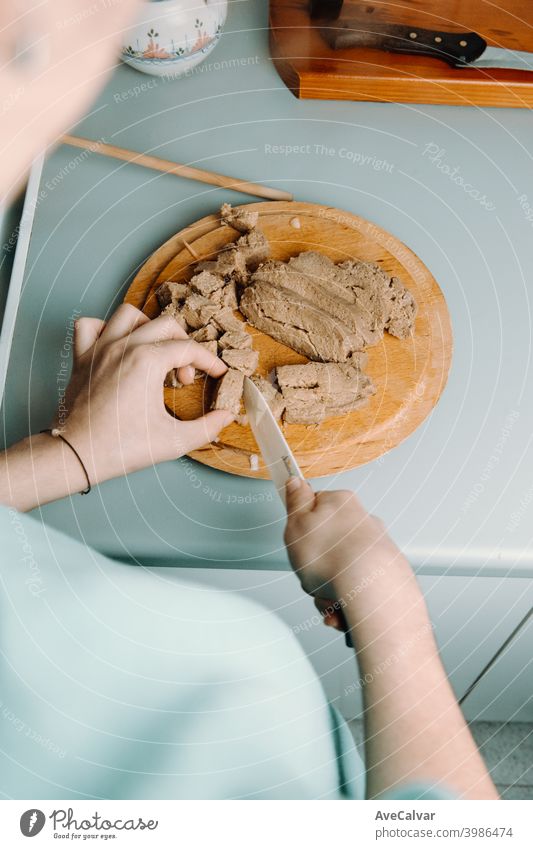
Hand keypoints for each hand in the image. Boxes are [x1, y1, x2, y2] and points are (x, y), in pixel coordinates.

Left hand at [53, 304, 233, 485]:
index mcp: (147, 361)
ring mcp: (100, 349)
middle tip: (184, 378)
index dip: (210, 362)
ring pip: (129, 315)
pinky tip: (118, 346)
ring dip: (149, 328)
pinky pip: (90, 326)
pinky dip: (105, 328)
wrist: (77, 455)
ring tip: (156, 352)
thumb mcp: (174, 441)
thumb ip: (207, 427)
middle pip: (166, 326)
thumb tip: (227, 416)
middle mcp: (123, 347)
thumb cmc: (122, 449)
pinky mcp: (82, 358)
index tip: (218, 375)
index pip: (189, 349)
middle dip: (184, 348)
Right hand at [284, 478, 405, 599]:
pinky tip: (339, 605)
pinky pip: (353, 587)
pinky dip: (344, 599)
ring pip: (338, 570)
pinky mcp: (383, 573)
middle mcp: (362, 521)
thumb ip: (295, 501)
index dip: (300, 529)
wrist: (371, 590)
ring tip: (326, 594)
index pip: (314, 508)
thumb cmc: (334, 557)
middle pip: (326, 544)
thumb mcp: (297, 524)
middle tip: (310, 570)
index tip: (297, 540)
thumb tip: (295, 482)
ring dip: (326, 588)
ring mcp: (374, 547)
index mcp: (341, 503)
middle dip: (314, 565)